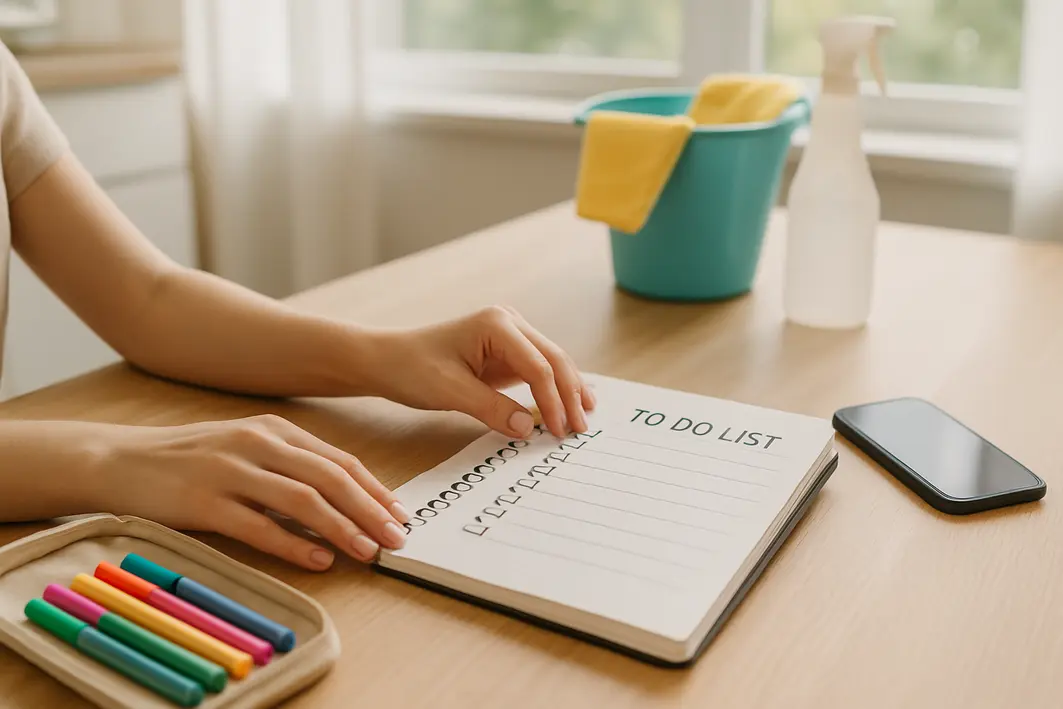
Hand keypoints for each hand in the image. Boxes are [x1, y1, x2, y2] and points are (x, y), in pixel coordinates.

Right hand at [92, 414, 408, 569]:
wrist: (121, 460)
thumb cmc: (193, 457)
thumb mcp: (248, 446)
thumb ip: (292, 466)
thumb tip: (344, 500)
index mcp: (275, 429)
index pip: (339, 461)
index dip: (374, 489)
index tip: (400, 513)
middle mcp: (258, 444)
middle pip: (330, 478)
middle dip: (370, 510)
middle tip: (397, 537)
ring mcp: (230, 470)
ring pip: (302, 500)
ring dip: (342, 528)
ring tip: (368, 551)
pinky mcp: (205, 501)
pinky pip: (259, 526)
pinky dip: (294, 545)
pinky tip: (320, 560)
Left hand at [367, 306, 595, 438]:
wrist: (387, 360)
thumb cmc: (412, 369)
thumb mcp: (450, 392)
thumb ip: (492, 409)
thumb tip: (528, 429)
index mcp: (497, 324)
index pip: (538, 366)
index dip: (552, 400)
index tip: (559, 431)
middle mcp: (509, 322)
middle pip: (554, 359)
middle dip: (569, 394)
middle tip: (581, 429)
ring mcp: (510, 335)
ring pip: (551, 363)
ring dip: (568, 390)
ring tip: (585, 417)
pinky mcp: (507, 352)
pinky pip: (538, 370)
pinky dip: (553, 389)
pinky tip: (570, 404)